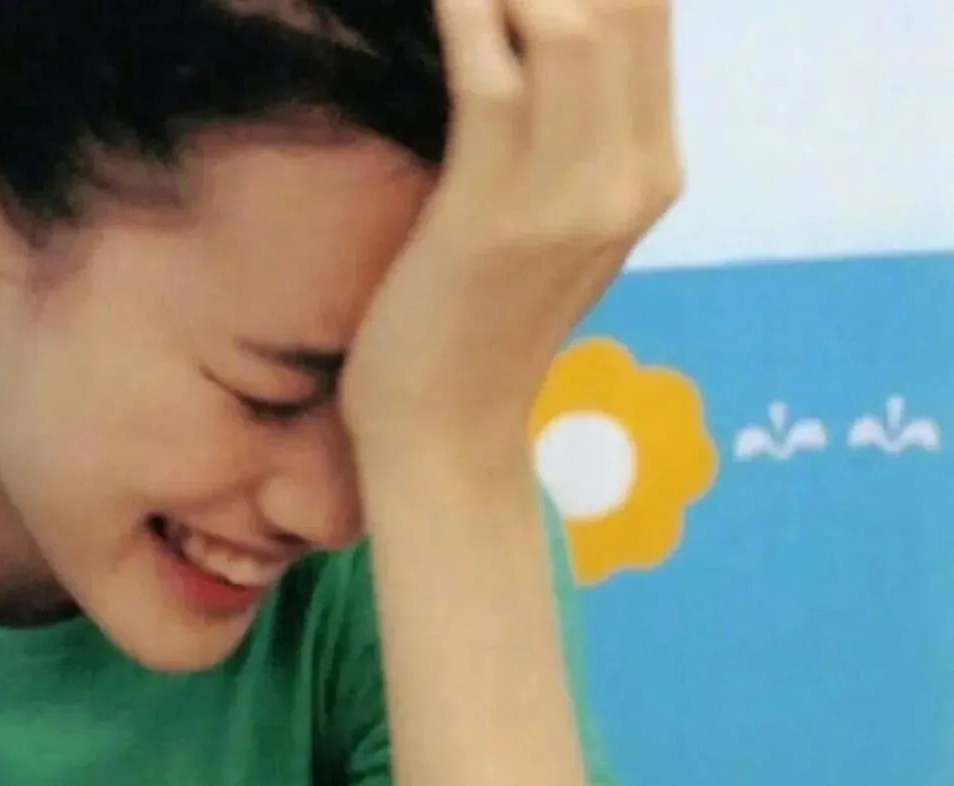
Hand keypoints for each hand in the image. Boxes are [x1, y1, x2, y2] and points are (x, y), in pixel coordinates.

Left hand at [341, 0, 680, 457]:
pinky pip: (488, 70)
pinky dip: (461, 12)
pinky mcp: (497, 212)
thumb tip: (544, 21)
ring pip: (570, 19)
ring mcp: (574, 196)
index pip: (648, 7)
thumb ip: (574, 125)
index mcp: (652, 170)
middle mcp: (633, 175)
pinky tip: (442, 0)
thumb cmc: (480, 321)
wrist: (448, 435)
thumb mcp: (557, 217)